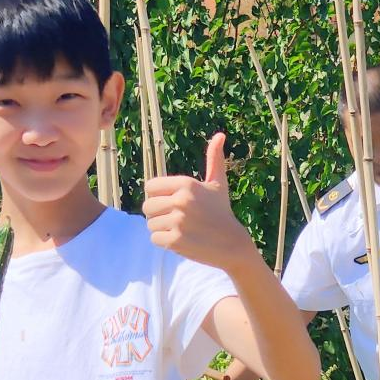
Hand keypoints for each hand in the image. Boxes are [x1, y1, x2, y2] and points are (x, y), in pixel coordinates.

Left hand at [142, 133, 257, 272]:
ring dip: (161, 229)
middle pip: (147, 207)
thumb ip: (214, 160)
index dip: (157, 196)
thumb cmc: (222, 212)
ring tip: (181, 230)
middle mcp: (181, 200)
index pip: (150, 187)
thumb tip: (220, 135)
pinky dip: (164, 242)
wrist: (233, 244)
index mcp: (186, 184)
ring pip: (150, 224)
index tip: (171, 203)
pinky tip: (181, 240)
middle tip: (176, 219)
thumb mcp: (218, 184)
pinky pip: (154, 239)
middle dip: (158, 214)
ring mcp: (178, 221)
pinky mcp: (176, 240)